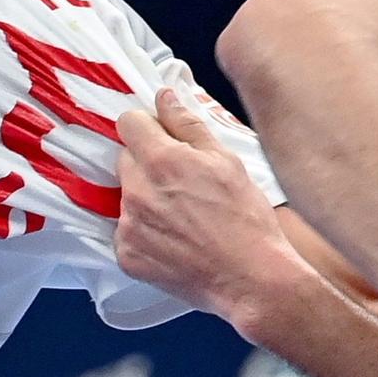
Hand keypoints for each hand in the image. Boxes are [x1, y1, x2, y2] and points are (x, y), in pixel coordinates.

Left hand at [115, 89, 294, 320]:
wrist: (251, 280)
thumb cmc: (247, 219)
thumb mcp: (227, 161)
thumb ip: (189, 125)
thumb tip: (164, 97)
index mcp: (162, 161)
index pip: (128, 122)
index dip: (147, 126)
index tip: (161, 137)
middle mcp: (137, 191)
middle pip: (125, 159)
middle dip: (147, 163)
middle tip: (182, 182)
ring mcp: (129, 226)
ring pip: (126, 197)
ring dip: (146, 199)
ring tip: (183, 217)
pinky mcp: (127, 256)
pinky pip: (126, 232)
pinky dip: (145, 233)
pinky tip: (175, 240)